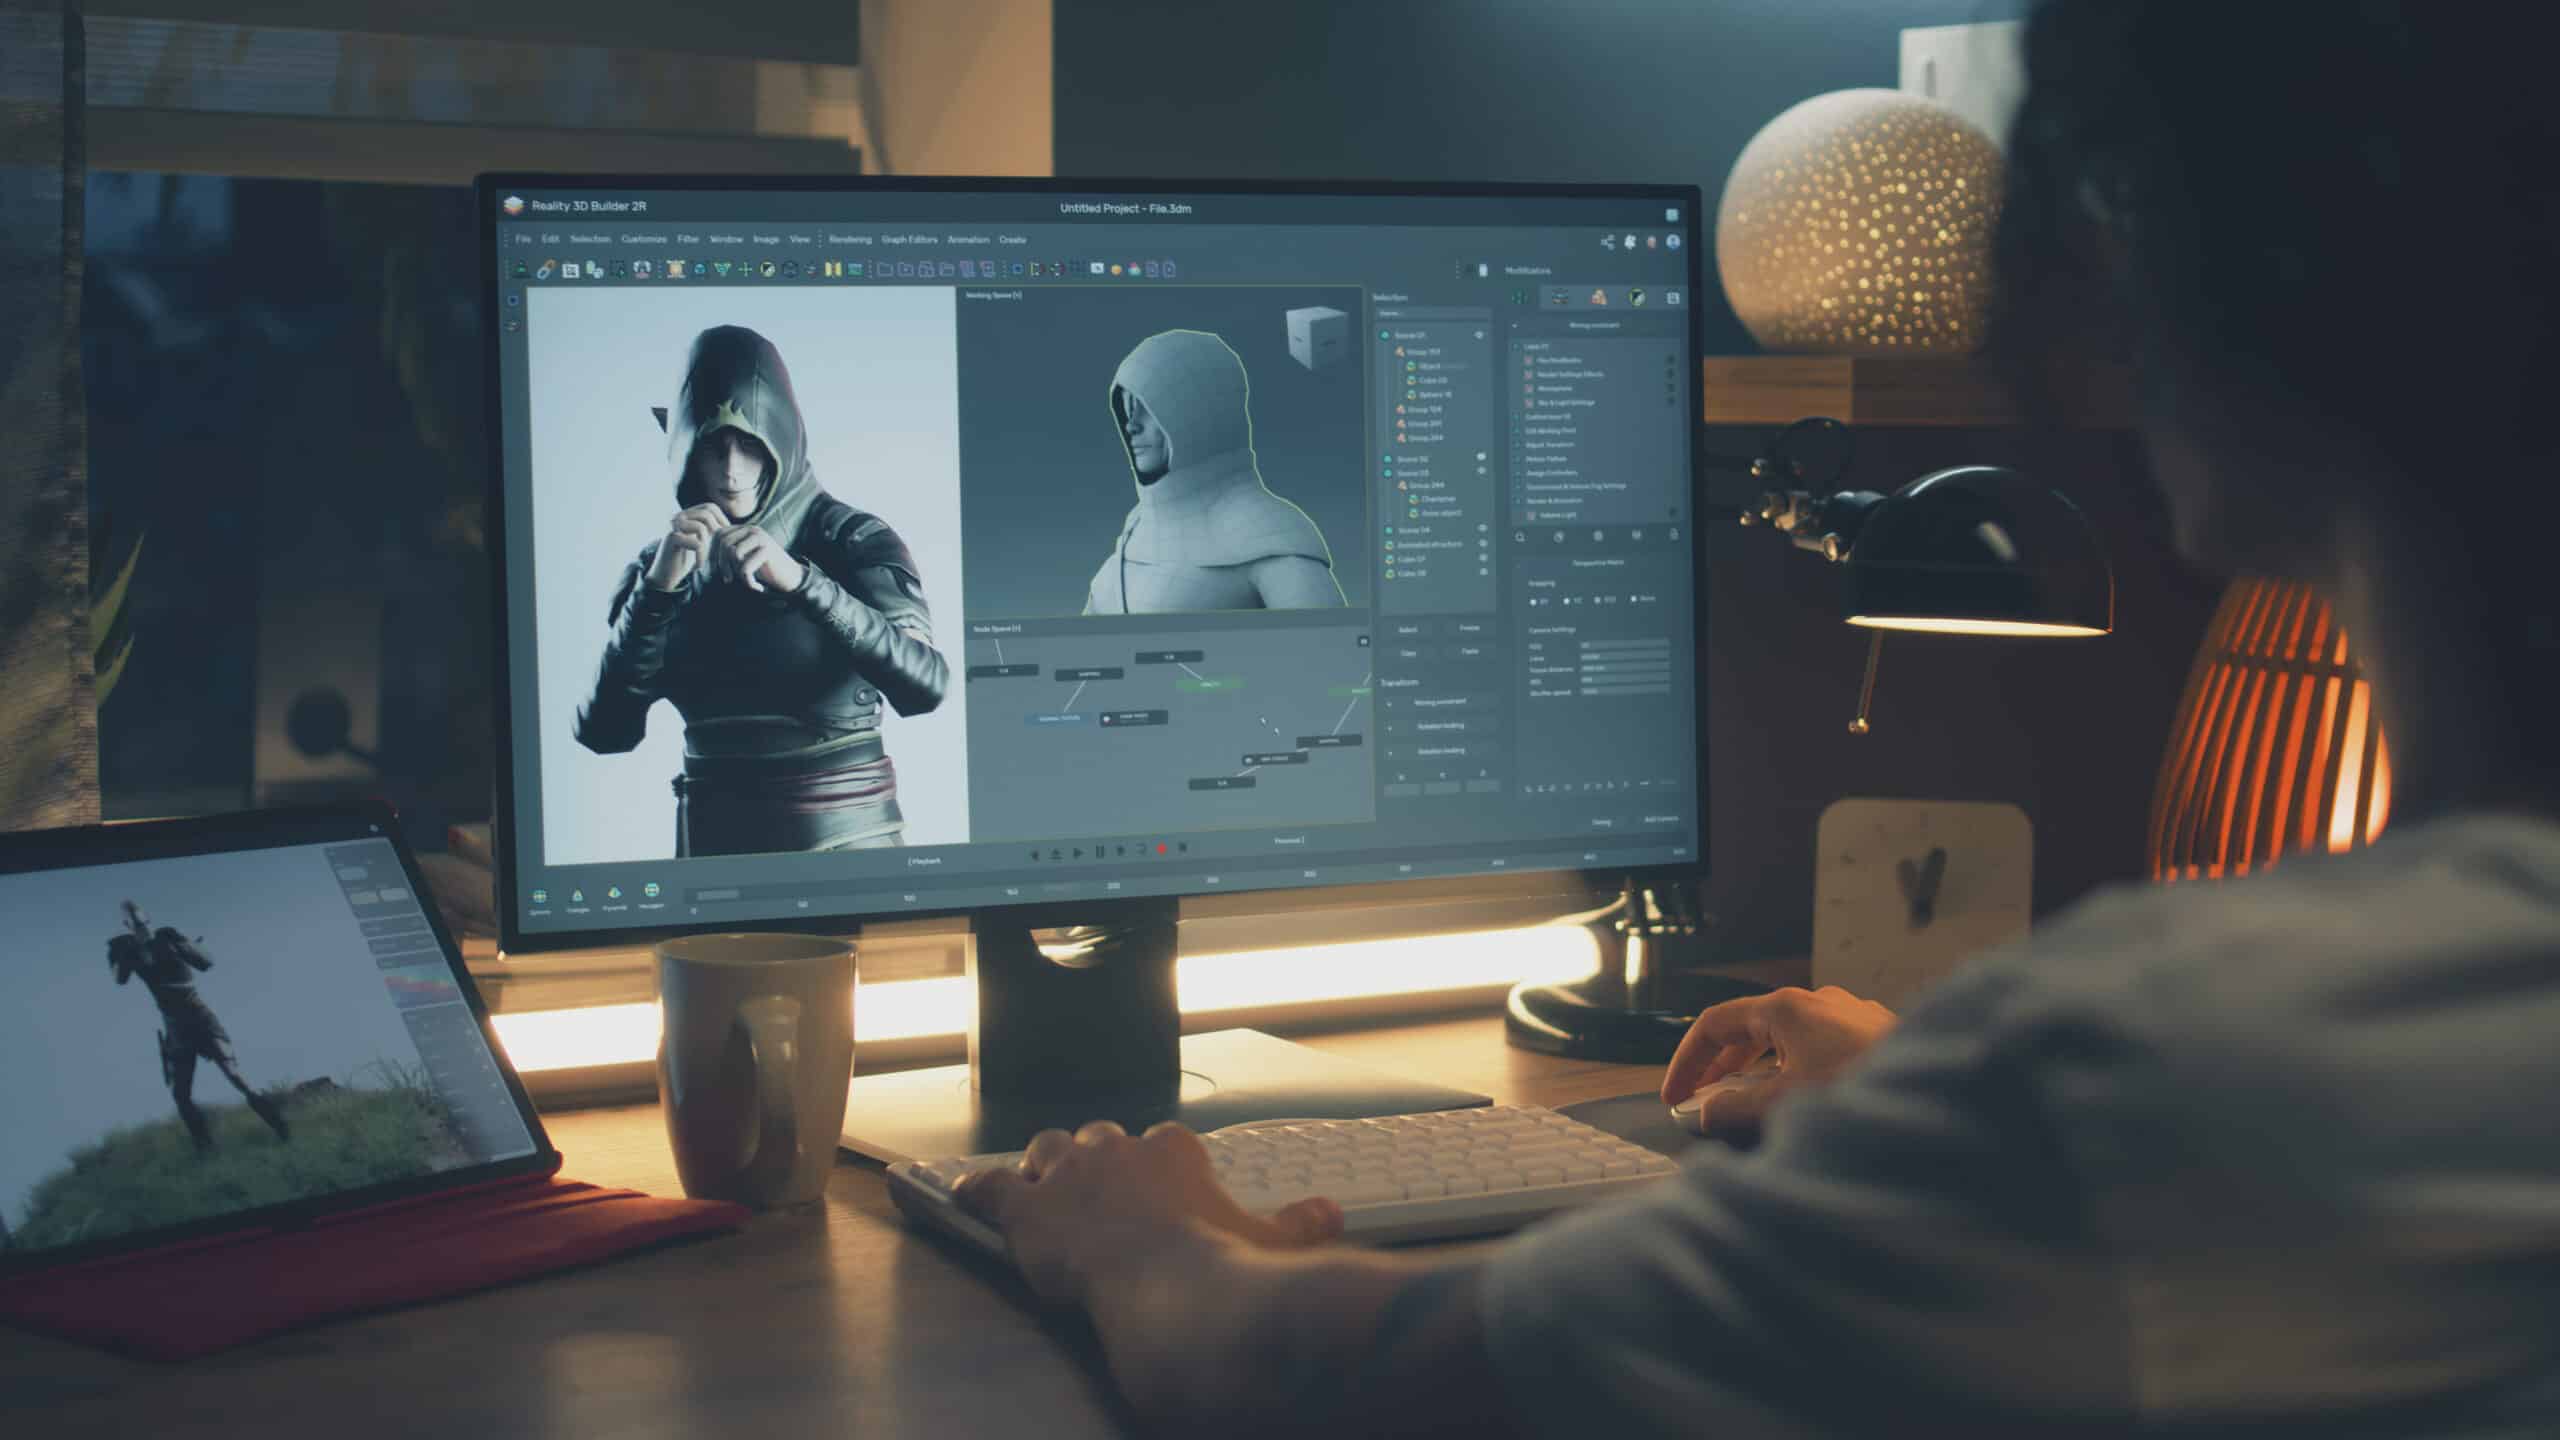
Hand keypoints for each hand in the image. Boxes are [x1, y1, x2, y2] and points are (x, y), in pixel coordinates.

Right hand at [644, 504, 730, 590]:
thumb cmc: (688, 559)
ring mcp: (673, 526)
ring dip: (709, 545)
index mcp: (686, 515)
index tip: (725, 537)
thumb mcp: (703, 541)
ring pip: (701, 527)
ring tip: (707, 557)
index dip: (722, 519)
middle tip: (718, 547)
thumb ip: (712, 530)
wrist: (666, 576)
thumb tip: (732, 525)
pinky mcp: (671, 538)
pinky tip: (699, 565)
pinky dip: (702, 555)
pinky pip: (696, 543)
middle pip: (706, 513)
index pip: (710, 507)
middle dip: (717, 531)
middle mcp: (678, 516)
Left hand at [713, 523, 804, 593]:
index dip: (712, 554)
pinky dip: (747, 581)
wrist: (790, 578)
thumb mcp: (743, 558)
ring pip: (733, 554)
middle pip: (723, 543)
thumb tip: (701, 554)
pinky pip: (745, 566)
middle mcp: (752, 529)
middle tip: (727, 580)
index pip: (718, 536)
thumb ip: (728, 552)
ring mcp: (761, 538)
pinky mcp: (768, 550)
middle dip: (722, 565)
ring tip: (746, 582)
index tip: (716, 572)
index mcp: (744, 529)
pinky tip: (756, 588)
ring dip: (736, 573)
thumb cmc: (764, 569)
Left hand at [954, 1120, 1342, 1308]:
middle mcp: (1116, 1149)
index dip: (1150, 1167)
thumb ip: (1298, 1222)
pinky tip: (964, 1195)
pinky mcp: (1027, 1212)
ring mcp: (1067, 1176)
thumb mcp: (1269, 1240)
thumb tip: (1328, 1215)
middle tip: (1096, 1195)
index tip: (1154, 1191)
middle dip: (1093, 1161)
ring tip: (1043, 1193)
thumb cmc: (1221, 1266)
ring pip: (1044, 1151)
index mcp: (1173, 1149)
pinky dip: (976, 1192)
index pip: (1156, 1142)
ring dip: (1043, 1170)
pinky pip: (989, 1189)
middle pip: (1095, 1137)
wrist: (1170, 1292)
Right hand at [1659, 985, 1896, 1134]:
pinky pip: (1818, 1048)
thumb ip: (1735, 1108)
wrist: (1942, 1091)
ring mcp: (1848, 1016)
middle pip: (1749, 1029)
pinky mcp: (1872, 1035)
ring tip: (1748, 1103)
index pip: (1714, 1024)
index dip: (1687, 1061)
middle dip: (1720, 1067)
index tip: (1676, 1094)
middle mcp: (1817, 1002)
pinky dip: (1794, 1071)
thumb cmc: (1866, 1088)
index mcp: (1787, 1008)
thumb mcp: (1785, 1102)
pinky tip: (1802, 1100)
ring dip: (1758, 1070)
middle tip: (1702, 1100)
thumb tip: (1707, 1113)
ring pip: (1786, 1039)